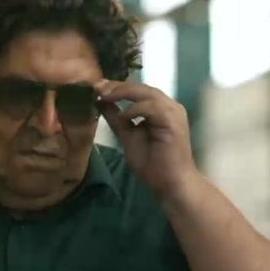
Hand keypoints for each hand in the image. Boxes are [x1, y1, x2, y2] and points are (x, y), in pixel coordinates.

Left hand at [95, 80, 197, 199]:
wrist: (171, 184)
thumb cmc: (153, 164)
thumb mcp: (128, 136)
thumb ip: (117, 119)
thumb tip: (100, 102)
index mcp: (160, 109)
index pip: (138, 91)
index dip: (117, 87)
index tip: (96, 87)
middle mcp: (169, 107)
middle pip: (141, 88)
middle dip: (118, 86)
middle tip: (97, 87)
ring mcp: (173, 112)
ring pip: (147, 93)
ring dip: (124, 93)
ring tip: (105, 96)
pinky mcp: (173, 121)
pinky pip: (152, 107)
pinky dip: (135, 108)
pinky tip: (122, 115)